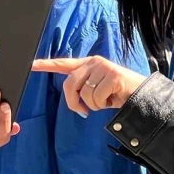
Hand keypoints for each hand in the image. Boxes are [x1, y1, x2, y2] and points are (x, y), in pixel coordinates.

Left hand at [33, 57, 148, 116]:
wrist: (142, 96)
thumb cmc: (118, 95)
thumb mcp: (97, 90)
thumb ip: (84, 89)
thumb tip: (75, 101)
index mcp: (88, 64)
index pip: (64, 64)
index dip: (46, 65)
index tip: (31, 64)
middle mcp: (94, 62)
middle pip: (70, 84)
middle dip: (74, 102)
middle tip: (84, 111)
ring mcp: (103, 67)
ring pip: (84, 93)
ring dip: (93, 105)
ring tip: (106, 101)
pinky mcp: (112, 75)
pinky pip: (96, 98)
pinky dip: (103, 106)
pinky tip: (113, 100)